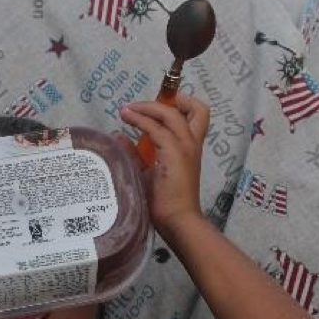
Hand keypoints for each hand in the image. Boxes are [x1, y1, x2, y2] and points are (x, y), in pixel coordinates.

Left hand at [116, 94, 209, 238]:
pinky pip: (156, 128)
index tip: (156, 107)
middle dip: (173, 98)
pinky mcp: (174, 154)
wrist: (177, 219)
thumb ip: (137, 155)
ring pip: (172, 114)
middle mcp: (192, 144)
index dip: (180, 106)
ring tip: (127, 109)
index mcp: (190, 148)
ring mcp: (185, 148)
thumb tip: (120, 138)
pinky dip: (140, 119)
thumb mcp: (148, 172)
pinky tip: (127, 118)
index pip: (196, 117)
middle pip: (198, 109)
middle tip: (145, 104)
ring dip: (147, 107)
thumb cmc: (166, 202)